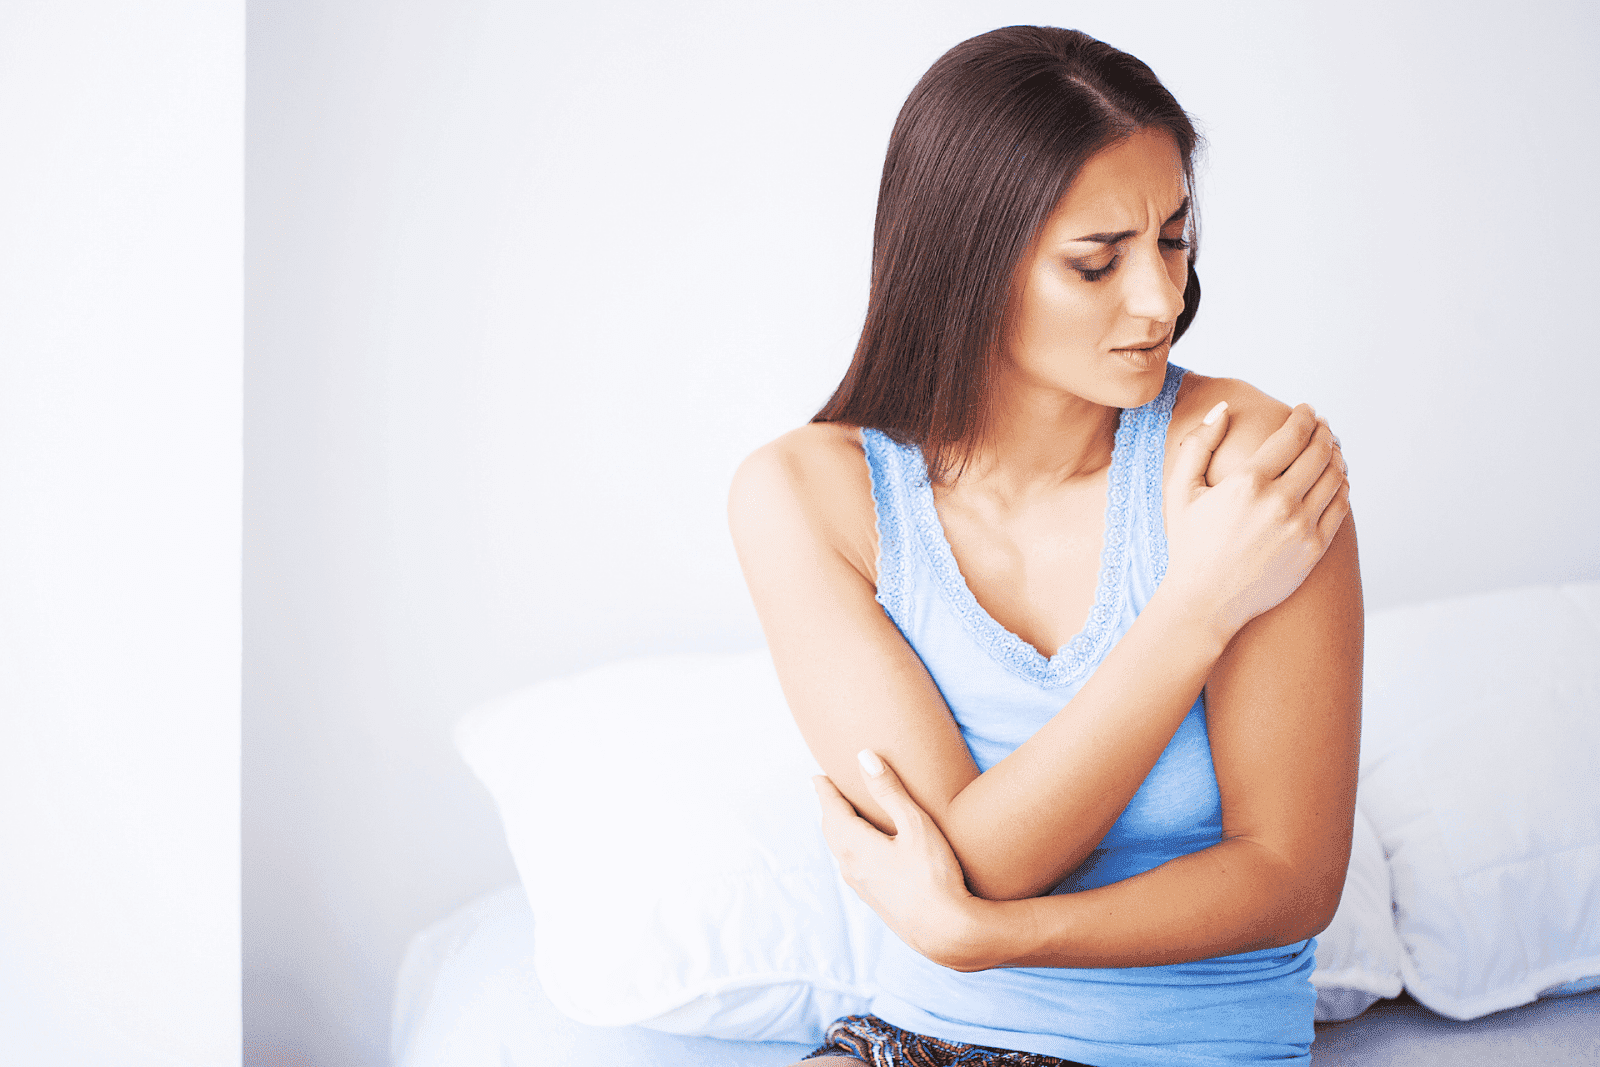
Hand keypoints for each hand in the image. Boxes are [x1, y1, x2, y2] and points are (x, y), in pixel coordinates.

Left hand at [813, 750, 985, 970]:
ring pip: (839, 852)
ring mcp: (861, 887)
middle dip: (828, 809)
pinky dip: (848, 849)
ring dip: (836, 831)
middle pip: (831, 831)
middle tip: (825, 792)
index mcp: (854, 846)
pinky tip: (862, 854)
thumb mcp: (915, 825)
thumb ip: (889, 790)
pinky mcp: (874, 901)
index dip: (824, 791)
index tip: (817, 777)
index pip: (831, 810)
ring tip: (841, 818)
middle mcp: (850, 867)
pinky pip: (851, 867)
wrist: (946, 933)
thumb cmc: (934, 875)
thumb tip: (864, 757)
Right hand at [1163, 402, 1350, 641]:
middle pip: (1321, 451)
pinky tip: (1334, 481)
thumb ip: (1198, 443)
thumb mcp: (1179, 491)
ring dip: (1337, 456)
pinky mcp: (1313, 549)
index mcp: (1248, 482)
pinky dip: (1342, 487)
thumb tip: (1224, 408)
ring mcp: (1301, 527)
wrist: (1204, 602)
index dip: (1305, 417)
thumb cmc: (1189, 544)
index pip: (1293, 434)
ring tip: (1330, 451)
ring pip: (1336, 477)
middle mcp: (1280, 502)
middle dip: (1325, 432)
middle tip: (1322, 426)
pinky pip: (1340, 507)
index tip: (1306, 411)